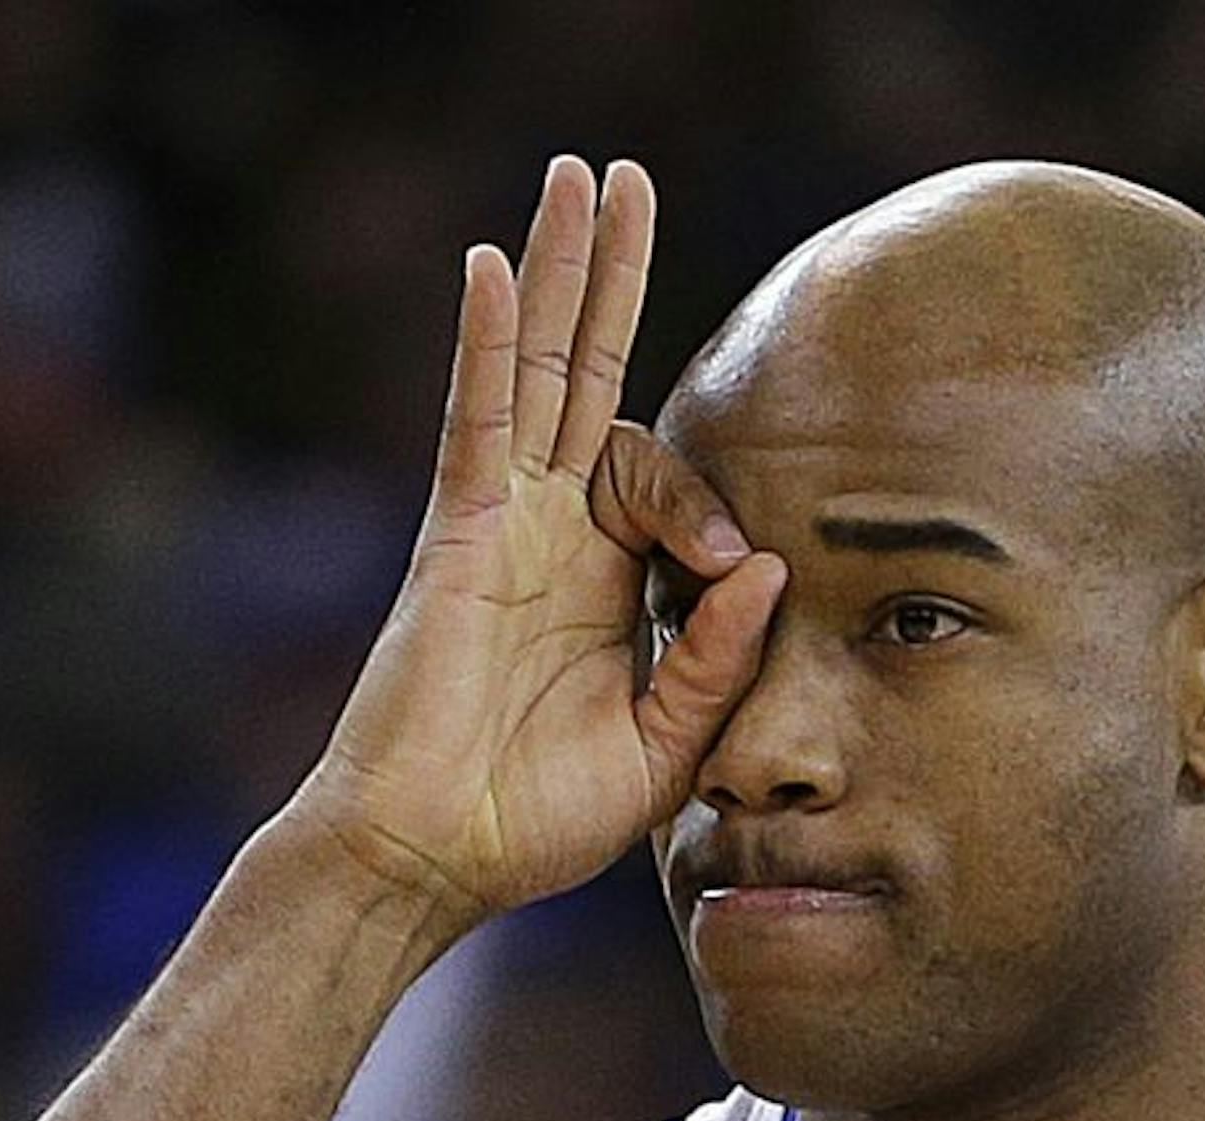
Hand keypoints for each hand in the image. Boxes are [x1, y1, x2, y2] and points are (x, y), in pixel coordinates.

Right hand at [292, 156, 785, 924]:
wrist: (435, 857)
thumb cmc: (535, 823)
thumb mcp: (663, 748)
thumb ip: (715, 660)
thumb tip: (768, 566)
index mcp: (603, 584)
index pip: (666, 486)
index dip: (711, 514)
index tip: (734, 578)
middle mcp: (552, 536)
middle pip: (586, 378)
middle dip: (611, 280)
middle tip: (628, 181)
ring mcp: (501, 526)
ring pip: (536, 372)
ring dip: (559, 274)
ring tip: (577, 179)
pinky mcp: (457, 538)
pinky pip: (477, 420)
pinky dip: (488, 344)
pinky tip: (498, 265)